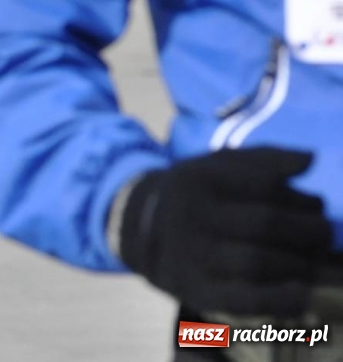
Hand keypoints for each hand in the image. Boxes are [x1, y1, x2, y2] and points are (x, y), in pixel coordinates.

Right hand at [118, 147, 332, 316]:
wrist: (138, 227)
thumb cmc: (195, 194)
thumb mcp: (218, 165)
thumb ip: (265, 160)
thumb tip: (310, 159)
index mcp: (199, 180)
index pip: (264, 186)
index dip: (302, 198)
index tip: (314, 205)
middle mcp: (192, 216)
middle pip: (265, 224)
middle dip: (310, 231)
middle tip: (323, 235)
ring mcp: (193, 256)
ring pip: (257, 262)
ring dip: (300, 264)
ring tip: (313, 261)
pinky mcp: (198, 291)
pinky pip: (244, 300)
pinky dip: (279, 300)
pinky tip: (301, 294)